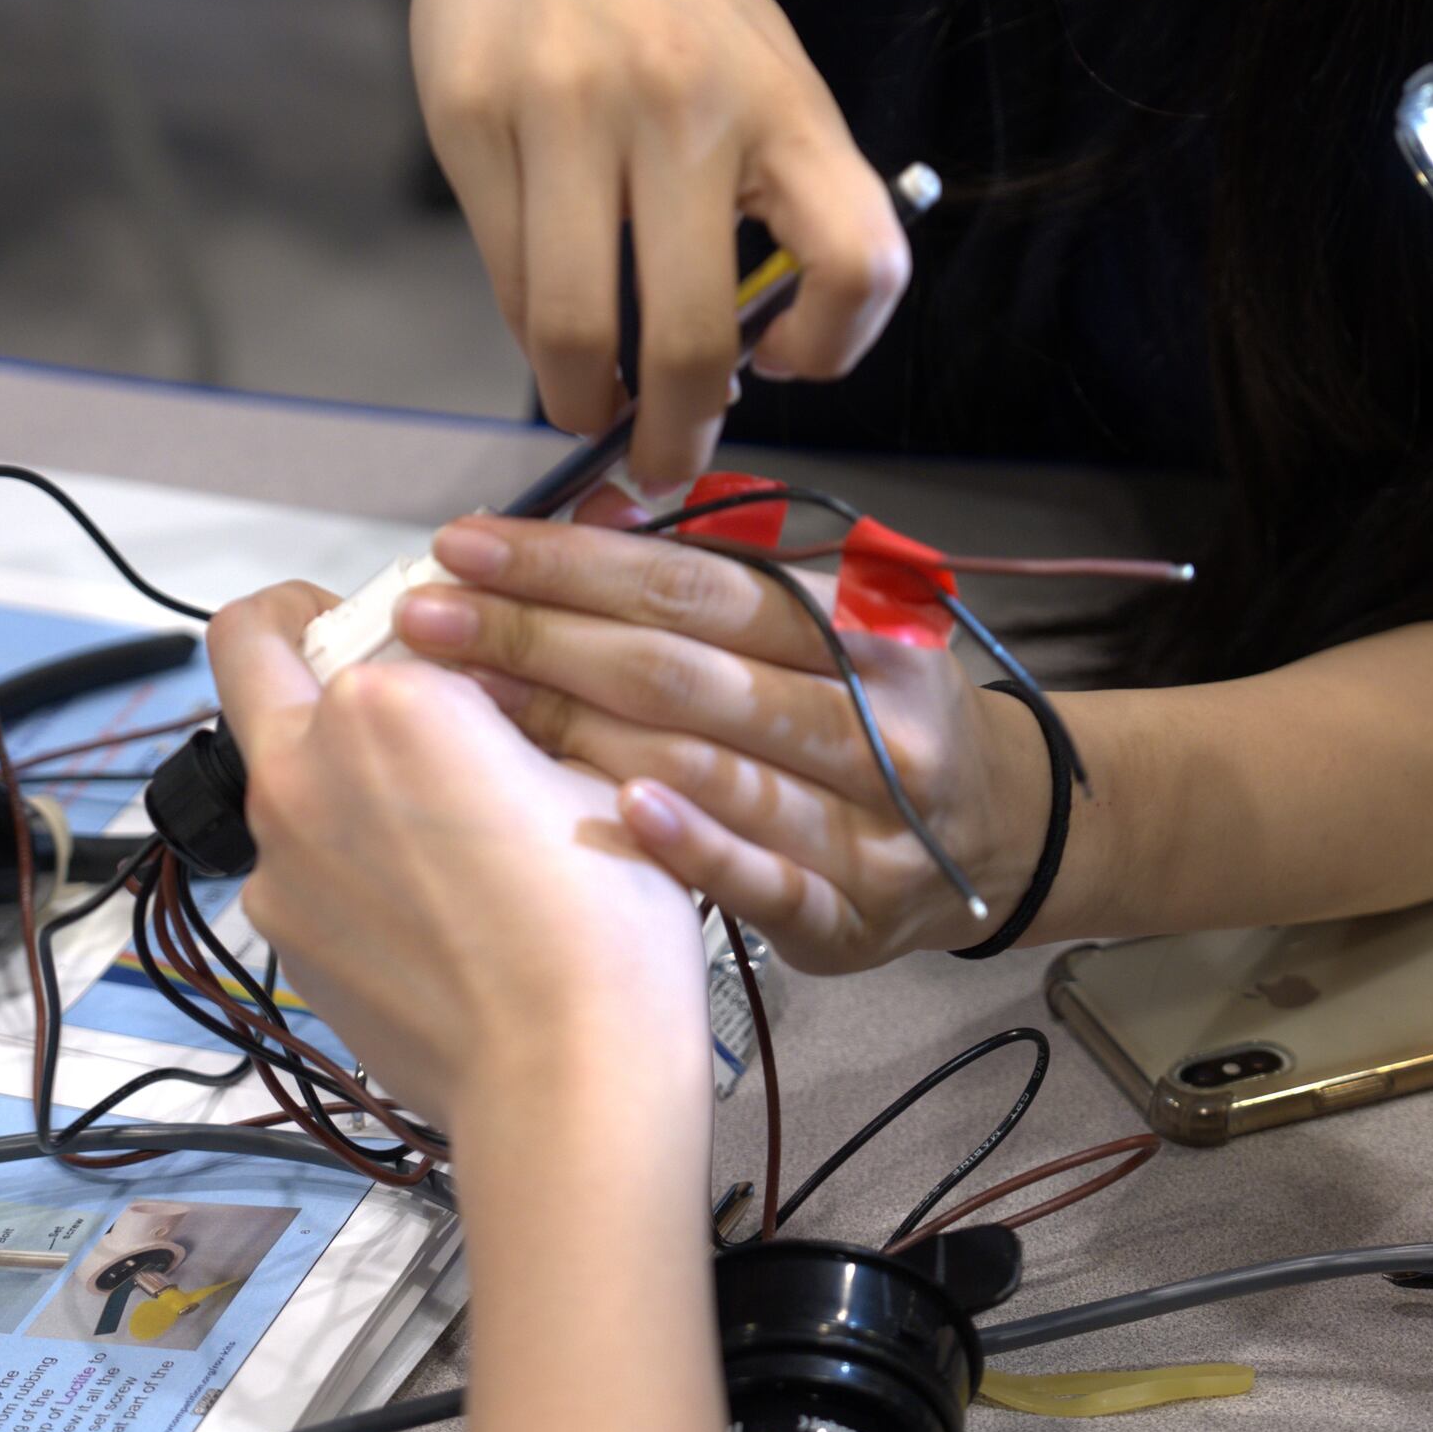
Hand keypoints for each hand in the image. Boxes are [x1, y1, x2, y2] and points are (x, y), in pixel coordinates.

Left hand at [210, 580, 717, 1130]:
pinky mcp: (281, 939)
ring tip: (439, 828)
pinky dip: (344, 861)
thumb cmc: (600, 930)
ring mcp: (278, 862)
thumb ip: (512, 710)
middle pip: (251, 656)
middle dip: (301, 643)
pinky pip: (298, 864)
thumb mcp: (591, 768)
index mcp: (385, 701)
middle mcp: (304, 769)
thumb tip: (481, 696)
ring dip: (332, 769)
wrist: (566, 1078)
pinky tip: (431, 907)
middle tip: (380, 682)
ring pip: (278, 772)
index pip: (353, 606)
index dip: (401, 617)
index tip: (432, 638)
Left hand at [380, 516, 1045, 972]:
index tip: (467, 547)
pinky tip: (615, 812)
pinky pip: (764, 882)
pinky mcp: (851, 920)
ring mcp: (869, 826)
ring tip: (470, 711)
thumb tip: (600, 511)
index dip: (576, 565)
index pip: (697, 585)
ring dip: (581, 735)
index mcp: (859, 629)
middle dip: (543, 639)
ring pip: (712, 769)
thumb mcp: (828, 625)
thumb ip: (725, 573)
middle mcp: (872, 721)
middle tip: (429, 622)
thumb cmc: (876, 715)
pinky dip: (693, 846)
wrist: (1002, 837)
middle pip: (686, 673)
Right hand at [405, 0, 908, 489]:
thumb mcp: (759, 63)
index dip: (839, 346)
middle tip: (664, 463)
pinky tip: (549, 326)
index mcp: (783, 101)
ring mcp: (574, 114)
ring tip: (594, 407)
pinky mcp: (476, 123)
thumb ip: (777, 190)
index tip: (790, 367)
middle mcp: (687, 108)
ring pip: (578, 325)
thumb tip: (753, 359)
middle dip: (679, 434)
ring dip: (586, 400)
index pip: (860, 258)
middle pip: (697, 334)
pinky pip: (508, 277)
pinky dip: (530, 332)